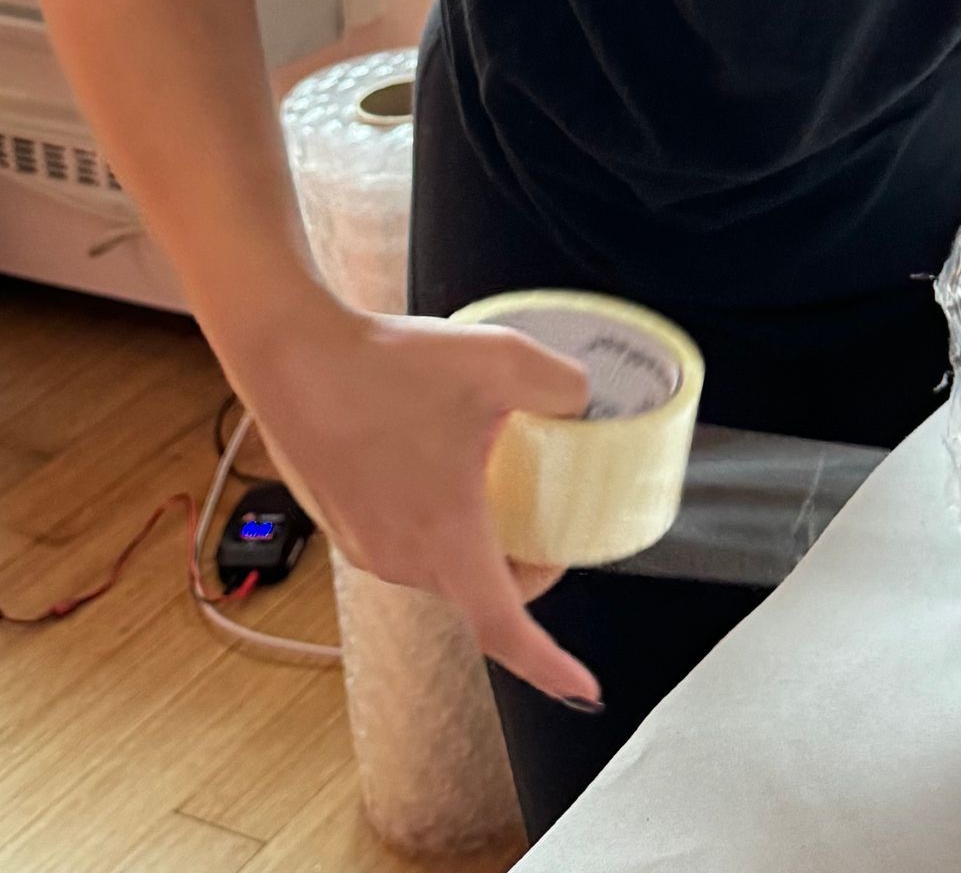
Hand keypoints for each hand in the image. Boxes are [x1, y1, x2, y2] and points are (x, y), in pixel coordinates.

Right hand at [239, 296, 600, 707]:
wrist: (293, 354)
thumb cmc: (386, 364)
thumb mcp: (501, 360)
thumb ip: (562, 387)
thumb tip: (587, 403)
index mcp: (445, 537)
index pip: (505, 627)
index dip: (549, 664)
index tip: (584, 686)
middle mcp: (402, 558)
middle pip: (482, 594)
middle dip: (526, 569)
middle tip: (551, 516)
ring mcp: (366, 547)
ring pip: (443, 569)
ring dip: (480, 544)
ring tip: (500, 482)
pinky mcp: (344, 525)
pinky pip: (408, 545)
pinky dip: (439, 525)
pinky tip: (444, 463)